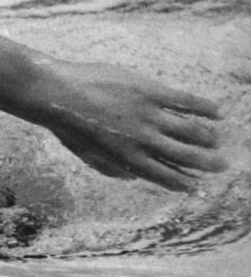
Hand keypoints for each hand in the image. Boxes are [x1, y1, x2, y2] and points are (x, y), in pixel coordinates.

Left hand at [31, 59, 227, 190]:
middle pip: (188, 157)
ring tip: (217, 139)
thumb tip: (129, 179)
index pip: (167, 176)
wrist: (55, 93)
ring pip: (192, 131)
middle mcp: (144, 142)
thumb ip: (109, 169)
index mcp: (129, 160)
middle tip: (221, 164)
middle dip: (208, 163)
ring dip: (209, 137)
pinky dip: (205, 108)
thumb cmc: (66, 124)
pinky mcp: (150, 92)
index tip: (198, 184)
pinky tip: (216, 112)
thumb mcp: (86, 154)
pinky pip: (186, 102)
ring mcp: (149, 116)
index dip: (187, 182)